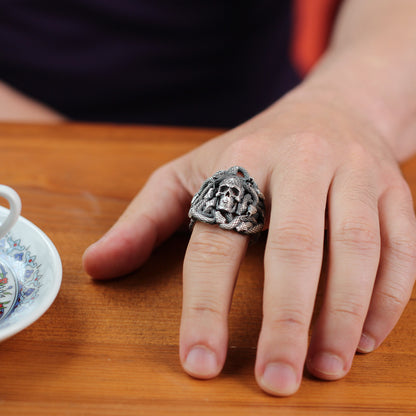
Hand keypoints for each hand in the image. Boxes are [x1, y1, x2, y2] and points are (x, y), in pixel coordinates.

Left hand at [82, 86, 415, 395]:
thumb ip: (146, 219)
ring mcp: (355, 172)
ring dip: (341, 316)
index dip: (205, 305)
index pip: (217, 240)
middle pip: (293, 247)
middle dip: (285, 321)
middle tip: (276, 382)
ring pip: (354, 248)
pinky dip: (386, 298)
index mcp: (242, 161)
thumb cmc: (254, 149)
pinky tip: (363, 337)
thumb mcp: (191, 172)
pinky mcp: (394, 188)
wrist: (333, 108)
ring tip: (324, 368)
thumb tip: (97, 267)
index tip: (199, 363)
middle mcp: (301, 161)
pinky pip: (401, 247)